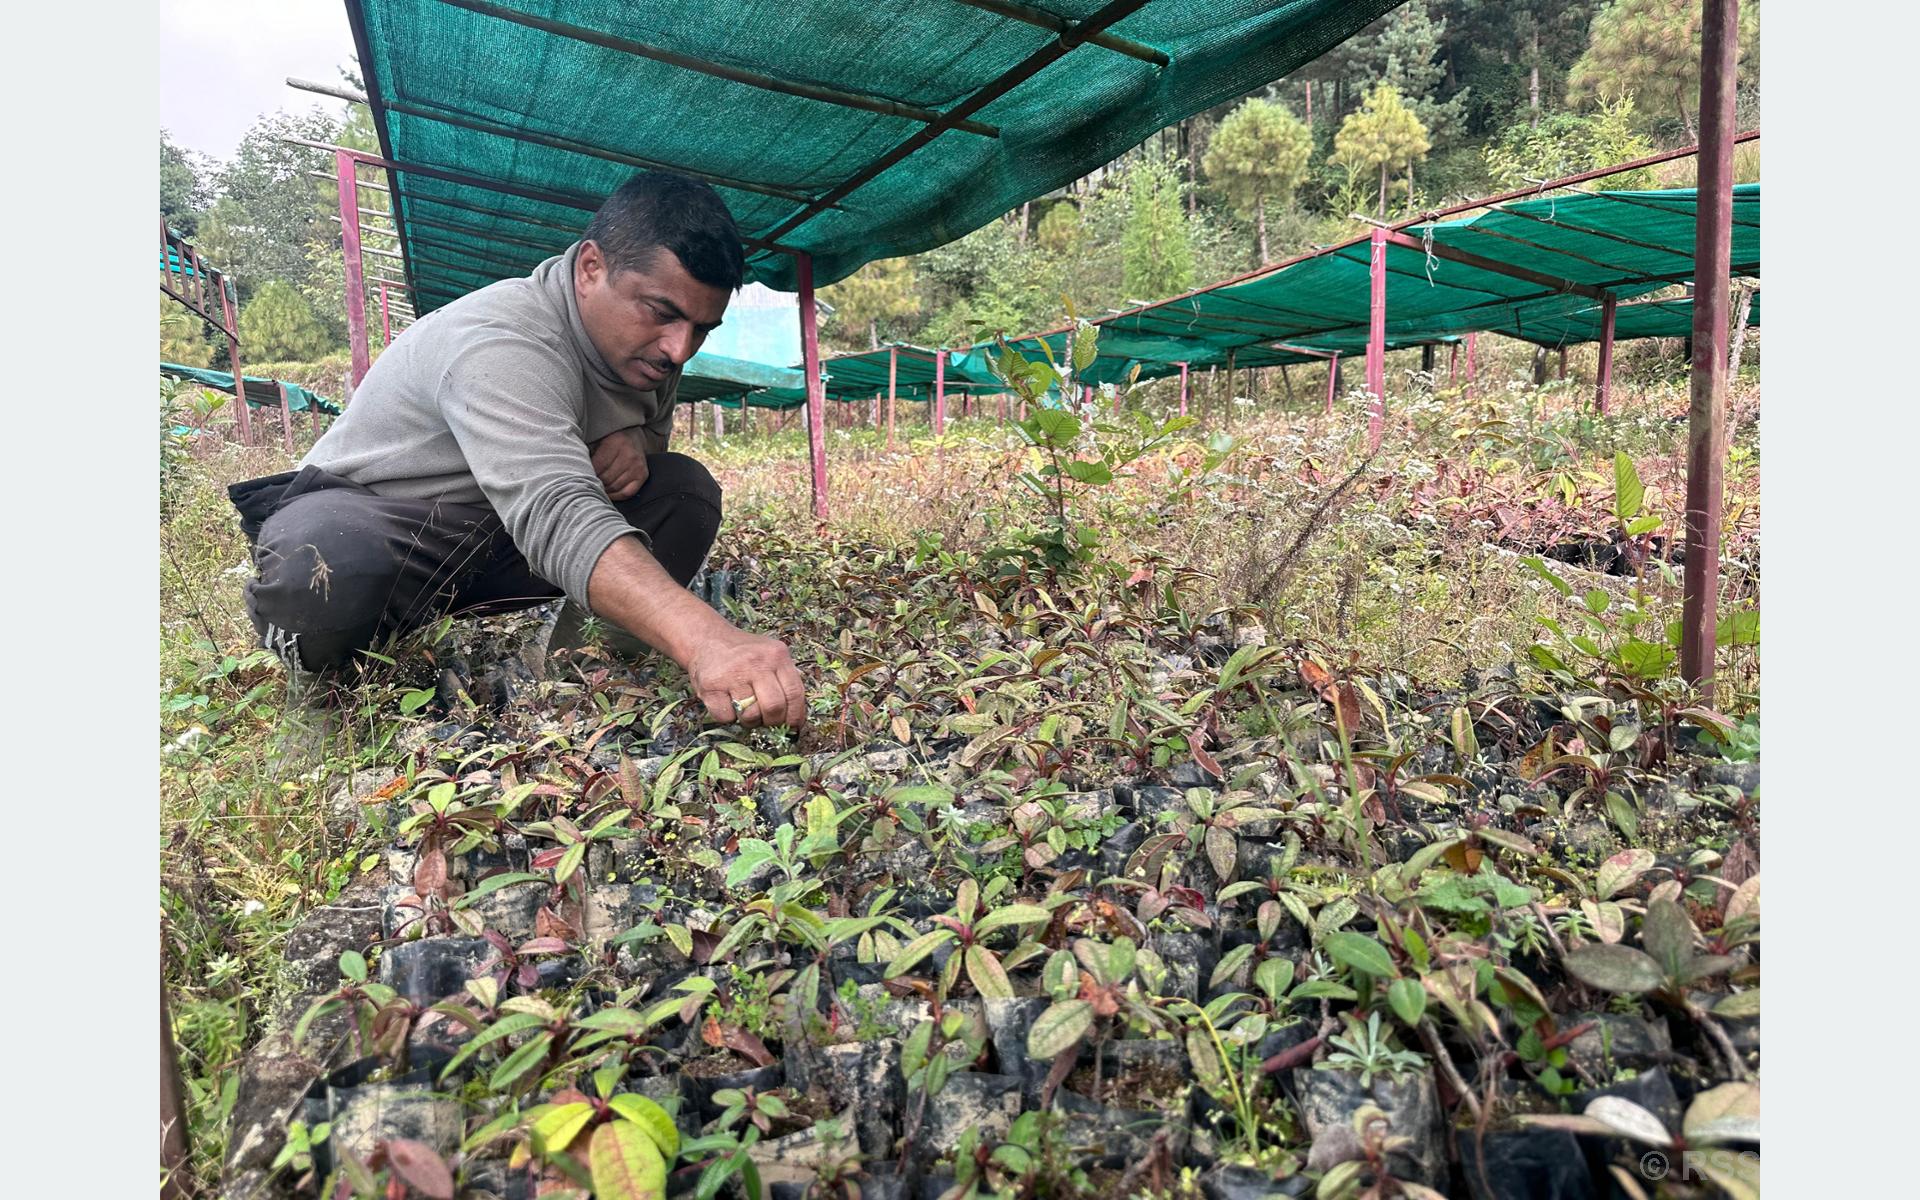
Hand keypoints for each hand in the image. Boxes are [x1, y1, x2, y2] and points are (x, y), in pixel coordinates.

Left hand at [589, 430, 649, 500]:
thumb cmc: (612, 441)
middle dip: (596, 482)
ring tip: (597, 487)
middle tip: (588, 483)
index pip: (598, 466)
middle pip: (606, 478)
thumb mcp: (600, 441)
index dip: (588, 474)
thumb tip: (577, 470)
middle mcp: (629, 455)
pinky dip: (616, 496)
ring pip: (615, 487)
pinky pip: (627, 493)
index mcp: (615, 443)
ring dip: (604, 490)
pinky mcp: (642, 475)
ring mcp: (637, 467)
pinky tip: (608, 493)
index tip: (582, 476)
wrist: (633, 437)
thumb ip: (589, 454)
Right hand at [684, 627, 807, 729]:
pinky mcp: (711, 685)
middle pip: (774, 707)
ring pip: (750, 716)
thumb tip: (795, 719)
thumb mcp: (770, 655)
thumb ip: (784, 679)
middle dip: (772, 721)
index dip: (795, 716)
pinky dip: (728, 717)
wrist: (707, 639)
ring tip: (745, 708)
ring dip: (749, 720)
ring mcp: (732, 673)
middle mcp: (756, 662)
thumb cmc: (744, 654)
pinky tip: (727, 702)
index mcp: (776, 655)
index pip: (794, 693)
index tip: (792, 726)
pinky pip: (726, 717)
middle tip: (765, 720)